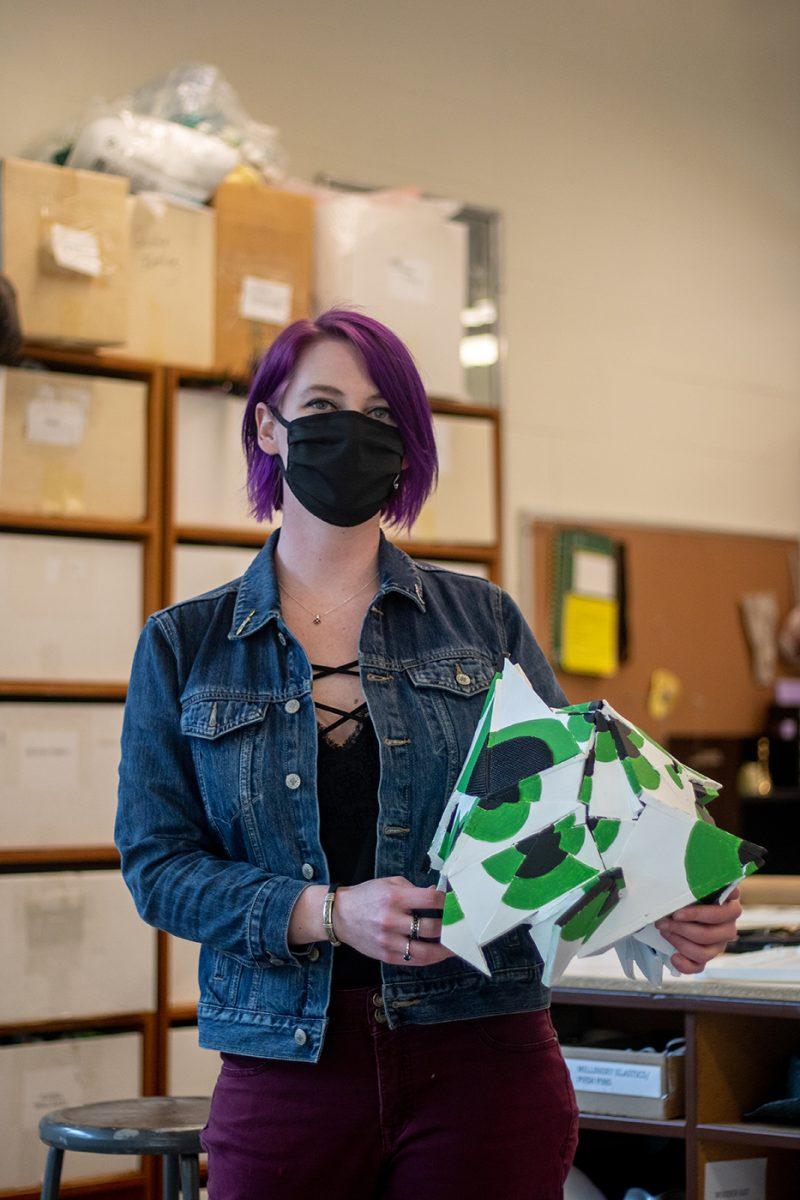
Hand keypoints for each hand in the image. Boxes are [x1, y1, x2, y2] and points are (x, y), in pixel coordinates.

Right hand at [333, 877, 454, 966]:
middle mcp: (391, 920)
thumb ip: (414, 889)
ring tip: (456, 946)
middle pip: (431, 928)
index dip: (448, 902)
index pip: (430, 899)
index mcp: (394, 897)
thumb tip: (438, 895)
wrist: (340, 915)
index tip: (458, 903)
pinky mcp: (386, 956)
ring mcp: (388, 941)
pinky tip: (438, 953)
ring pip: (425, 951)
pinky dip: (429, 958)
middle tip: (462, 926)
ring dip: (445, 950)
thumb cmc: (368, 896)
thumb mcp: (390, 883)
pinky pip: (413, 961)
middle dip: (450, 927)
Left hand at [655, 888, 741, 974]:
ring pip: (704, 952)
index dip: (698, 915)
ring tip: (665, 931)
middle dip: (681, 929)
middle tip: (663, 921)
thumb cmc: (687, 891)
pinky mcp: (708, 955)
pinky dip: (685, 964)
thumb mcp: (690, 883)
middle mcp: (728, 924)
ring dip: (680, 943)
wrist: (678, 904)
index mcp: (729, 903)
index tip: (677, 913)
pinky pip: (699, 966)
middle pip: (710, 934)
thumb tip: (685, 883)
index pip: (722, 913)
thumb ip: (693, 883)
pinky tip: (674, 956)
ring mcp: (719, 942)